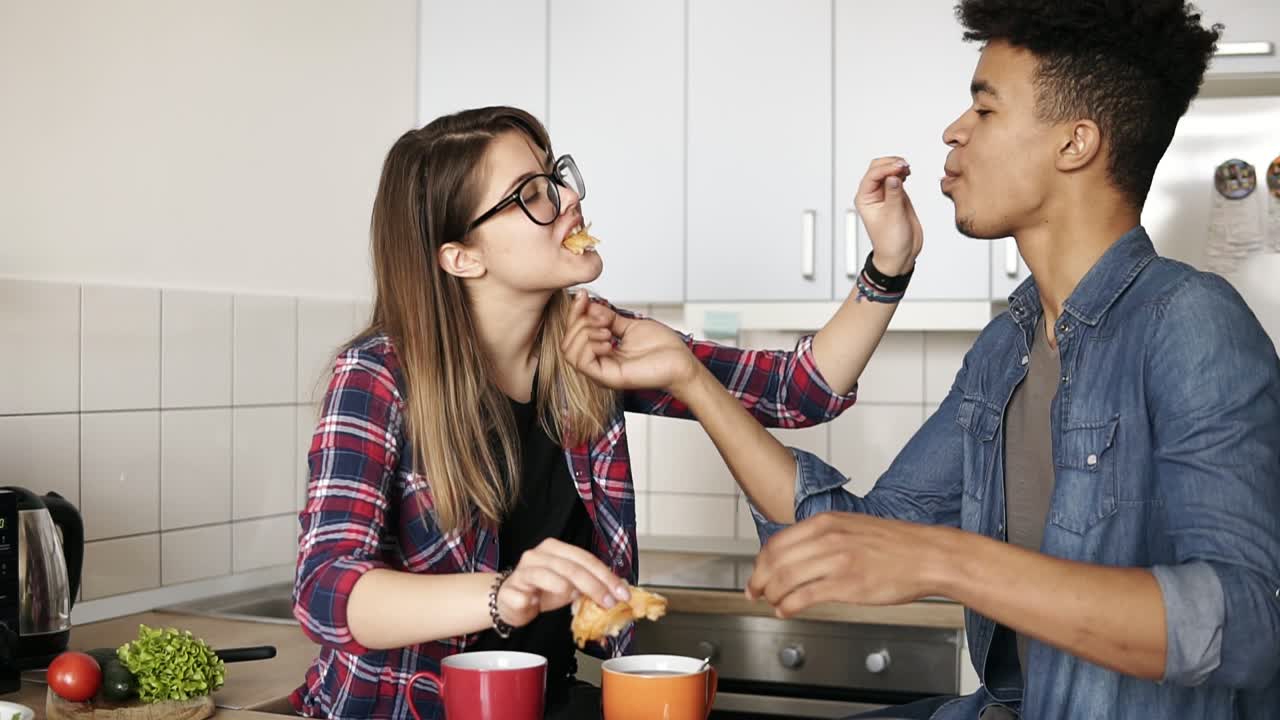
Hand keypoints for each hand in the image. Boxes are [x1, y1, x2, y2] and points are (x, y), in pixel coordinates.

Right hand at [497, 538, 630, 628]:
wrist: (511, 601)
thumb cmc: (542, 590)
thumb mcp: (570, 586)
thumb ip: (590, 585)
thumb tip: (618, 593)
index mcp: (556, 549)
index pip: (586, 559)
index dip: (606, 577)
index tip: (622, 593)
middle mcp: (539, 556)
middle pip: (570, 567)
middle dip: (594, 586)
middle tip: (609, 602)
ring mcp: (522, 572)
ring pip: (544, 575)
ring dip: (564, 589)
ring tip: (575, 599)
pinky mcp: (509, 589)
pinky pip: (519, 595)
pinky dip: (528, 601)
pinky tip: (533, 605)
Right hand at [561, 291, 698, 393]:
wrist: (680, 361)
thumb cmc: (662, 348)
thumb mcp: (630, 325)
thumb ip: (608, 318)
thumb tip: (589, 306)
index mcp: (601, 352)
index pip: (573, 334)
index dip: (574, 313)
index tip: (583, 296)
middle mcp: (598, 362)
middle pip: (567, 342)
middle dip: (579, 321)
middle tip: (603, 318)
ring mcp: (601, 372)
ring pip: (569, 352)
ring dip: (584, 333)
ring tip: (607, 330)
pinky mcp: (608, 378)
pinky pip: (582, 363)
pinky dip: (590, 346)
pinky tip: (608, 340)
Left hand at [745, 512, 946, 616]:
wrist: (928, 555)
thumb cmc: (896, 545)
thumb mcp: (852, 526)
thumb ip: (823, 536)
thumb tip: (796, 553)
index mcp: (826, 522)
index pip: (776, 542)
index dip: (760, 562)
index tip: (756, 574)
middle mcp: (827, 538)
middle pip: (775, 561)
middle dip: (759, 580)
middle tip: (755, 592)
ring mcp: (837, 561)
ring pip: (785, 579)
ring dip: (772, 595)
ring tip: (772, 602)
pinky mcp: (847, 585)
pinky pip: (804, 597)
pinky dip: (788, 606)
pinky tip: (787, 610)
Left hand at [853, 157, 923, 275]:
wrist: (900, 254)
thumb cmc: (890, 241)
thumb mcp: (893, 216)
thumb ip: (893, 194)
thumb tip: (893, 176)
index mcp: (865, 199)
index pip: (873, 175)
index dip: (887, 168)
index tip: (900, 167)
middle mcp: (872, 194)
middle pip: (878, 168)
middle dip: (891, 163)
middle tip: (905, 166)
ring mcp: (884, 194)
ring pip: (887, 170)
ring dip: (897, 166)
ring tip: (907, 169)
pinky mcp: (895, 195)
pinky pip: (896, 177)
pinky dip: (902, 172)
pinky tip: (908, 174)